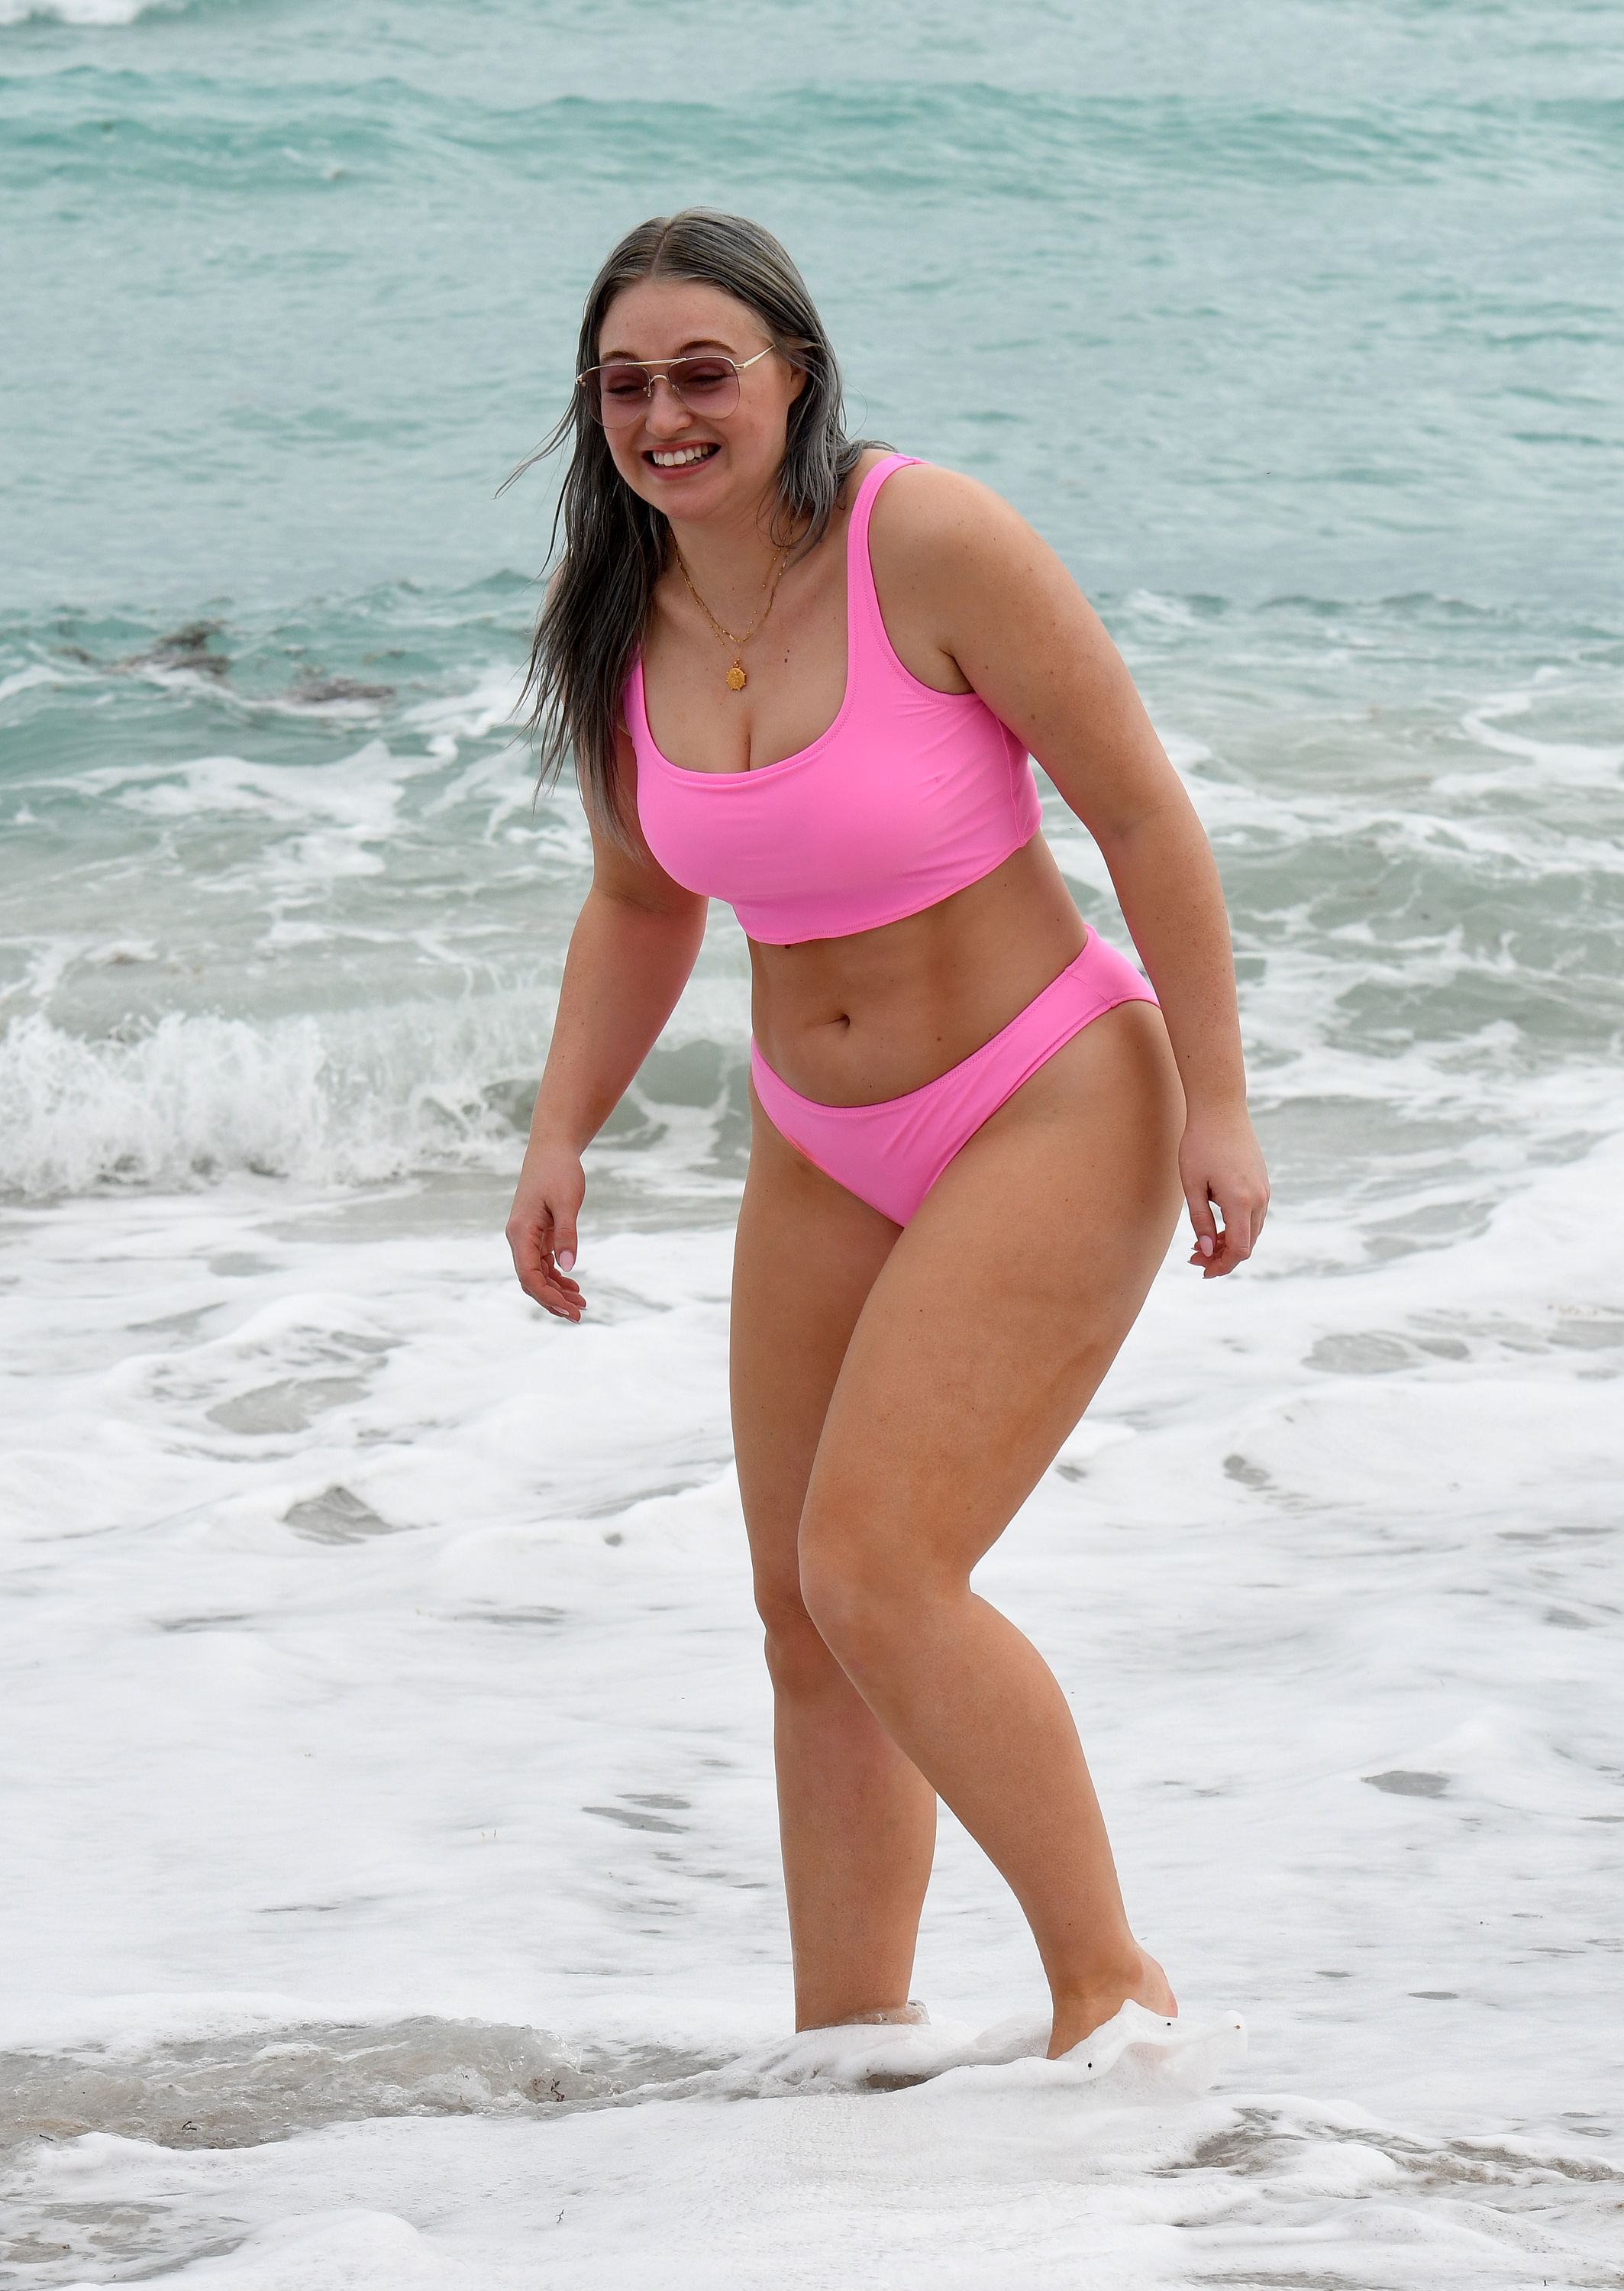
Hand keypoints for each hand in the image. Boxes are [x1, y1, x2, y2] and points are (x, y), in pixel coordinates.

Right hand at [506, 1142, 585, 1321]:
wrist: (552, 1149)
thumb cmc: (559, 1171)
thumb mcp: (567, 1203)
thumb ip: (567, 1235)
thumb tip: (568, 1267)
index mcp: (521, 1232)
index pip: (528, 1275)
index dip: (547, 1295)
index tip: (569, 1309)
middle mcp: (519, 1237)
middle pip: (531, 1280)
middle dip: (553, 1300)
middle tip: (579, 1315)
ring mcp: (526, 1237)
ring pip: (537, 1274)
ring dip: (556, 1291)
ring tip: (581, 1304)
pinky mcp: (536, 1233)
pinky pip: (543, 1263)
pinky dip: (557, 1276)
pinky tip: (573, 1286)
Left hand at [1179, 1106, 1268, 1279]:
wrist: (1221, 1109)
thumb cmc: (1200, 1144)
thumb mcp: (1192, 1185)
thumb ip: (1201, 1220)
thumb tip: (1206, 1250)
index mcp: (1241, 1202)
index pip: (1238, 1250)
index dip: (1221, 1265)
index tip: (1202, 1269)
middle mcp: (1259, 1198)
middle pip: (1246, 1243)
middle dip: (1221, 1256)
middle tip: (1192, 1255)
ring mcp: (1264, 1190)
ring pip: (1251, 1230)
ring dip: (1228, 1241)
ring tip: (1200, 1241)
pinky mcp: (1262, 1182)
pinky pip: (1253, 1215)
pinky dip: (1236, 1226)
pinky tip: (1215, 1223)